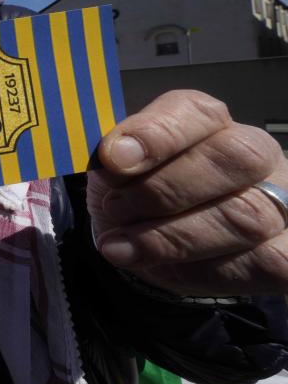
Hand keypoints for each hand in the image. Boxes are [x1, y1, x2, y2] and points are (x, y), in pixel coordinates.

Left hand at [89, 90, 287, 295]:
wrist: (156, 245)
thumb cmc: (138, 194)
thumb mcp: (115, 171)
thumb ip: (116, 157)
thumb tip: (115, 156)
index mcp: (210, 123)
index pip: (198, 112)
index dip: (158, 134)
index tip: (113, 158)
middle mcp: (256, 156)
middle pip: (235, 157)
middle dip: (164, 190)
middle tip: (115, 208)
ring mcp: (280, 204)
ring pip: (246, 217)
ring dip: (172, 237)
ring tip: (122, 245)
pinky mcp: (285, 252)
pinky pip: (261, 263)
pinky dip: (199, 271)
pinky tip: (160, 269)